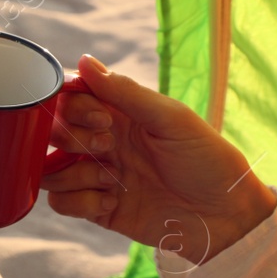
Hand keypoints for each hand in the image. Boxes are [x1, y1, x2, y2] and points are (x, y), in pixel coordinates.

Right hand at [41, 56, 276, 265]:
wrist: (227, 218)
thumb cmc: (208, 161)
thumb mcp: (172, 119)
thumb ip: (125, 91)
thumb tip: (83, 59)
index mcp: (118, 115)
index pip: (68, 99)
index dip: (73, 107)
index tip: (103, 119)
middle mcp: (101, 143)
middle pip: (52, 132)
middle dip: (71, 139)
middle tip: (108, 149)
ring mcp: (96, 177)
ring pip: (49, 169)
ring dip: (72, 174)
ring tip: (110, 181)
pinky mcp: (96, 209)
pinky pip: (59, 202)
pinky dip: (80, 203)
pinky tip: (111, 204)